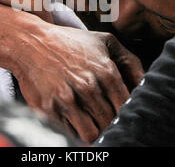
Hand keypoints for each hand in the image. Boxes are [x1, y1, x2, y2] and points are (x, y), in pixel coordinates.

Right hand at [12, 25, 143, 142]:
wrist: (29, 42)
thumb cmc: (69, 42)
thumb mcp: (104, 41)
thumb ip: (130, 61)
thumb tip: (145, 83)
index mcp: (106, 72)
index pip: (126, 107)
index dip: (126, 113)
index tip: (121, 113)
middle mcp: (88, 87)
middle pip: (110, 122)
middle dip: (109, 123)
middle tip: (104, 118)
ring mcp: (67, 100)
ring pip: (92, 134)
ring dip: (93, 130)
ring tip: (90, 122)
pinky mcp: (49, 109)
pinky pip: (70, 133)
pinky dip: (74, 131)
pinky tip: (73, 119)